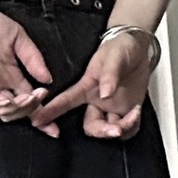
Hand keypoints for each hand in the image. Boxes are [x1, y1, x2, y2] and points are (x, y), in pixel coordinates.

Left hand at [0, 0, 51, 117]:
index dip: (40, 116)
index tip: (54, 128)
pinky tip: (5, 99)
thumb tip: (48, 79)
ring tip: (26, 99)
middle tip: (39, 99)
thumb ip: (33, 58)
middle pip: (14, 111)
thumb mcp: (19, 38)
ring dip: (13, 108)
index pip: (28, 103)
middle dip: (29, 110)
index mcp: (11, 77)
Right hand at [30, 28, 154, 139]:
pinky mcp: (127, 109)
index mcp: (86, 87)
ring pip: (108, 129)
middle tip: (116, 129)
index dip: (51, 112)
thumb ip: (108, 74)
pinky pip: (127, 128)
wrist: (139, 47)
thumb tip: (105, 94)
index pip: (66, 101)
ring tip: (132, 115)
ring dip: (120, 130)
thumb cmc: (121, 47)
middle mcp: (96, 100)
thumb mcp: (114, 56)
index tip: (38, 121)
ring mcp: (111, 106)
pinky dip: (132, 126)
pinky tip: (136, 112)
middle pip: (91, 125)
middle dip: (102, 131)